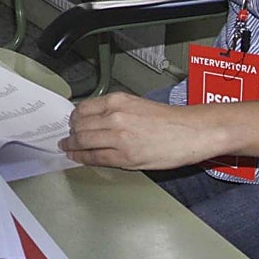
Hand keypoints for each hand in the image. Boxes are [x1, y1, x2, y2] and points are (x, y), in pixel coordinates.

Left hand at [59, 92, 214, 169]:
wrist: (192, 132)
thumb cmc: (170, 120)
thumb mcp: (136, 105)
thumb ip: (114, 110)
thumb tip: (94, 119)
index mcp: (117, 101)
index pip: (82, 109)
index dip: (74, 118)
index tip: (71, 123)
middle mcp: (114, 116)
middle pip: (79, 126)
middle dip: (71, 133)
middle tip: (67, 138)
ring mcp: (118, 137)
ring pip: (83, 142)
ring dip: (72, 146)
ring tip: (68, 148)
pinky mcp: (125, 156)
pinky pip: (95, 158)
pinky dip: (82, 158)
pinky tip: (78, 157)